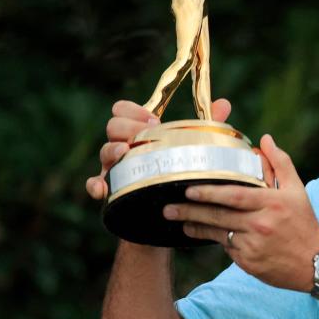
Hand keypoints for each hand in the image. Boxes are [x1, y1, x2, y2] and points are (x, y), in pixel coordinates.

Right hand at [85, 98, 231, 200]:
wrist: (167, 215)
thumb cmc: (178, 174)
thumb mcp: (194, 149)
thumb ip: (207, 126)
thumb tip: (224, 104)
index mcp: (139, 132)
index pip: (123, 109)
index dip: (134, 110)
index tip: (155, 119)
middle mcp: (123, 147)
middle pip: (113, 126)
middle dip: (127, 126)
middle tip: (147, 132)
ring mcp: (115, 169)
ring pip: (105, 151)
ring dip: (113, 149)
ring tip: (125, 151)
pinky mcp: (113, 191)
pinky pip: (94, 185)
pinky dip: (95, 185)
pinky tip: (102, 188)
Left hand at [162, 135, 318, 290]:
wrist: (317, 263)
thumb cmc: (304, 223)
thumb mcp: (297, 190)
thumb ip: (280, 163)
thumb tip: (264, 139)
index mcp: (272, 203)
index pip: (234, 196)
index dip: (209, 193)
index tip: (189, 189)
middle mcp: (261, 224)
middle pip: (218, 216)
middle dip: (190, 211)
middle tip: (169, 208)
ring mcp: (254, 246)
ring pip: (218, 234)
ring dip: (195, 227)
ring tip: (178, 220)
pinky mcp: (249, 263)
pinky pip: (227, 248)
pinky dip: (215, 240)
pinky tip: (203, 233)